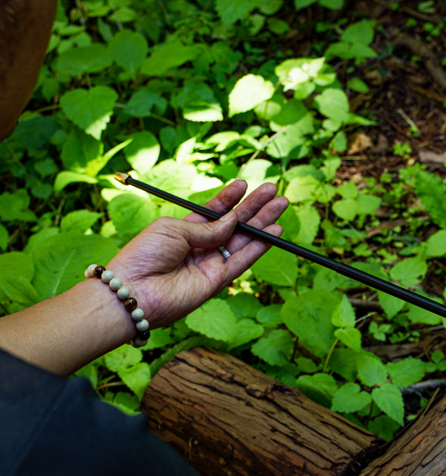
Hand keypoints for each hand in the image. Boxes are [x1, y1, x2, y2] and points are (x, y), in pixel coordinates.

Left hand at [107, 180, 288, 328]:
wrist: (134, 290)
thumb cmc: (144, 255)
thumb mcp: (174, 229)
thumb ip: (207, 227)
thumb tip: (233, 220)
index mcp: (186, 231)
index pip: (214, 212)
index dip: (230, 198)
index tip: (245, 184)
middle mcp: (201, 247)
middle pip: (235, 224)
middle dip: (255, 207)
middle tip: (274, 192)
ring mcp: (211, 263)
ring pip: (244, 240)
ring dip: (264, 223)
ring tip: (281, 204)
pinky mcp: (218, 281)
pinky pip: (243, 260)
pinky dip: (260, 247)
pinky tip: (275, 232)